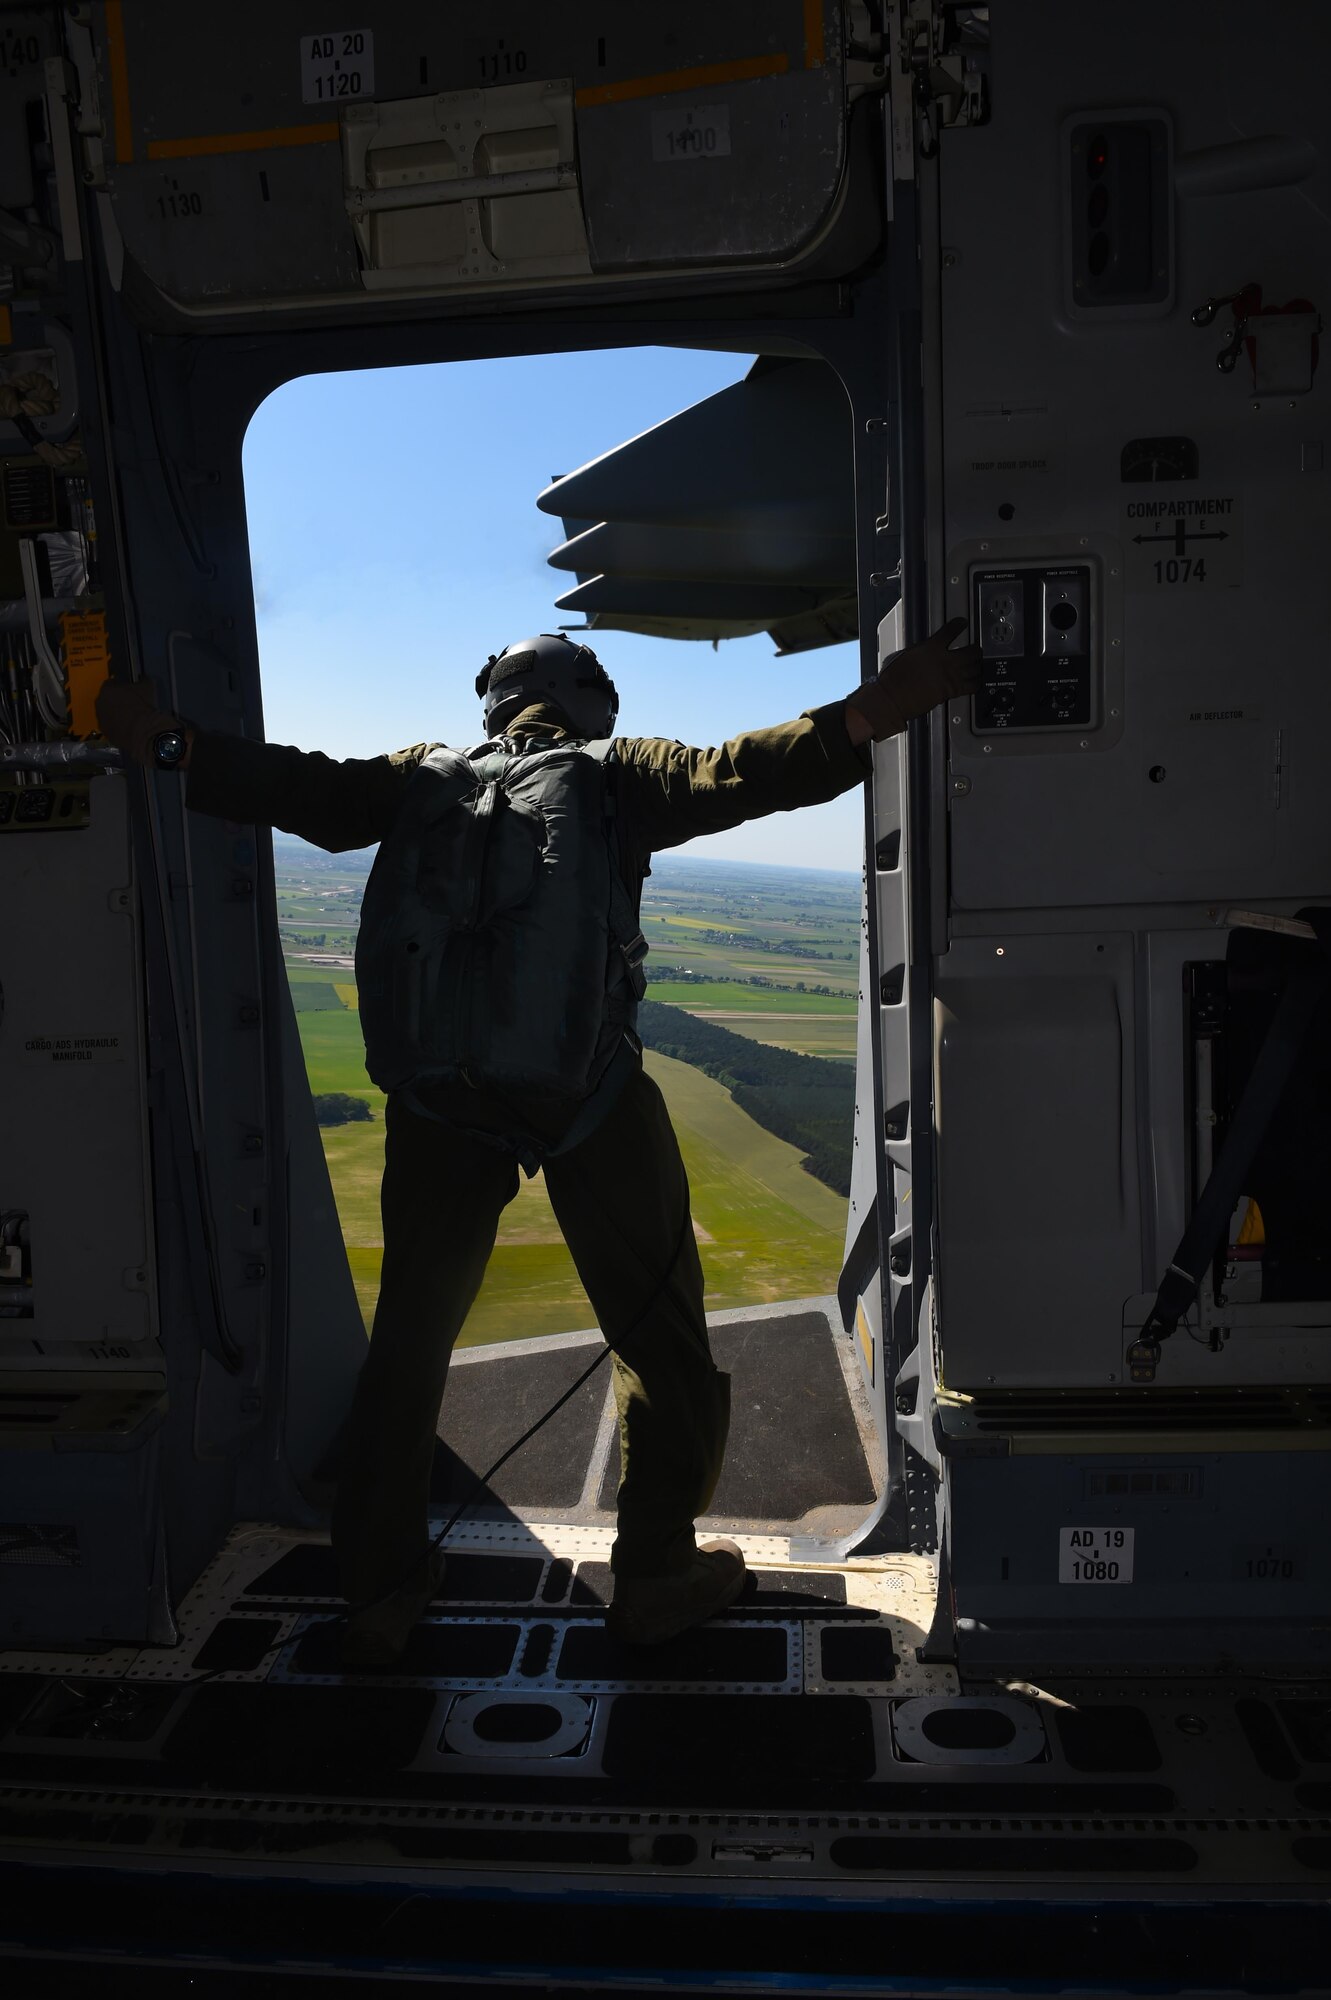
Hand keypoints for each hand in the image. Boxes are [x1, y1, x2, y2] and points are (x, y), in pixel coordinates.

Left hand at [96, 678, 189, 766]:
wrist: (143, 731)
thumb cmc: (143, 708)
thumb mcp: (147, 687)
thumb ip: (142, 680)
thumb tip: (144, 679)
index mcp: (107, 688)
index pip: (111, 683)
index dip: (121, 686)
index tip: (128, 689)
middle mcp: (100, 703)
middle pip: (106, 699)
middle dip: (116, 700)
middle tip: (129, 703)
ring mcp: (101, 719)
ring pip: (107, 713)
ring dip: (115, 714)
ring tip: (130, 716)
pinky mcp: (106, 733)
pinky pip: (110, 726)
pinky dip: (117, 726)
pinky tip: (129, 727)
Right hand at [845, 616, 982, 744]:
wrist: (894, 697)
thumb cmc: (894, 678)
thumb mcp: (906, 654)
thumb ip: (921, 650)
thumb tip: (925, 651)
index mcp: (932, 647)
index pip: (951, 630)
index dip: (959, 624)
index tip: (962, 623)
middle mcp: (945, 660)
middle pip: (971, 651)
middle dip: (975, 650)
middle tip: (975, 649)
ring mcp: (951, 676)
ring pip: (975, 668)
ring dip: (977, 665)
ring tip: (977, 665)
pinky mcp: (952, 691)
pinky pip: (973, 686)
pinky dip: (976, 682)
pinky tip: (975, 681)